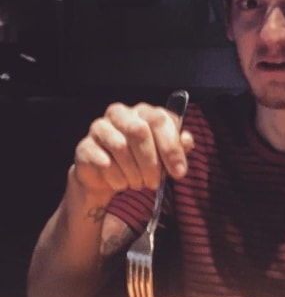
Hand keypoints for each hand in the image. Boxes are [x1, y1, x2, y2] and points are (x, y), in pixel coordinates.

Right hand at [73, 101, 193, 196]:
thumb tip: (187, 141)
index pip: (160, 120)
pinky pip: (102, 161)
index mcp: (143, 112)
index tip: (179, 172)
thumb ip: (177, 146)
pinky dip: (116, 177)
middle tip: (155, 182)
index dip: (171, 148)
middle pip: (139, 131)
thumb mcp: (164, 155)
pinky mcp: (85, 146)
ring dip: (133, 172)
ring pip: (120, 146)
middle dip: (151, 162)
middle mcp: (121, 114)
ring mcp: (100, 128)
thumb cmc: (140, 161)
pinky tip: (121, 183)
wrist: (108, 176)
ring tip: (138, 184)